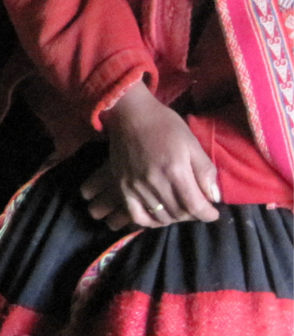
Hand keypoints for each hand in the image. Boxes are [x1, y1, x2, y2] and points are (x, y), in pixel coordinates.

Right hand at [81, 81, 220, 229]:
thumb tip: (214, 198)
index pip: (195, 206)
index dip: (208, 214)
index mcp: (175, 170)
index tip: (212, 212)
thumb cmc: (164, 124)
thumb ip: (205, 170)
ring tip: (180, 208)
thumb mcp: (191, 142)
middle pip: (179, 213)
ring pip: (161, 216)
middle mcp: (154, 182)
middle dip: (193, 214)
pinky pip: (137, 215)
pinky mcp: (122, 186)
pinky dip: (150, 221)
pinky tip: (159, 216)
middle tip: (196, 206)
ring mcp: (135, 186)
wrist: (130, 113)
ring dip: (175, 217)